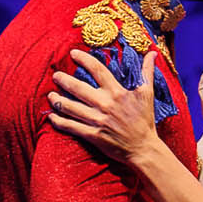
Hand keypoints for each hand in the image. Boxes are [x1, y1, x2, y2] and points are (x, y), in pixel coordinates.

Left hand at [48, 49, 159, 166]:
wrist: (143, 148)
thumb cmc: (145, 121)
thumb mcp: (147, 93)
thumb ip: (147, 72)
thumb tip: (152, 54)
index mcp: (117, 92)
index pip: (97, 69)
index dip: (83, 59)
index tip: (73, 53)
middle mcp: (105, 104)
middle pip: (78, 88)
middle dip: (63, 80)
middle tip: (55, 76)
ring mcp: (97, 120)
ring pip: (71, 107)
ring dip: (57, 100)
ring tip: (50, 94)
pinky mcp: (93, 135)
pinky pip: (71, 126)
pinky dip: (59, 121)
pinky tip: (52, 116)